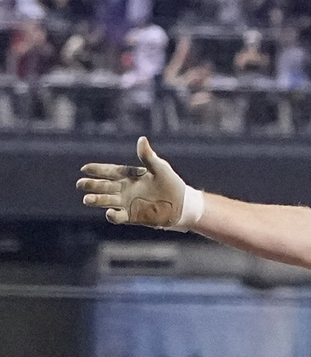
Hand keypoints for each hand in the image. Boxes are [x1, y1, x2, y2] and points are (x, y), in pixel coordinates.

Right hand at [76, 136, 196, 228]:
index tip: (84, 169)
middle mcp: (124, 189)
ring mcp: (127, 203)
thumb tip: (142, 140)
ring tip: (87, 199)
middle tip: (80, 184)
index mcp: (129, 176)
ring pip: (107, 201)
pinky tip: (109, 212)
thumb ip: (148, 157)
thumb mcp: (160, 168)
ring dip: (97, 200)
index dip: (97, 170)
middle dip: (91, 185)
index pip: (109, 171)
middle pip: (103, 186)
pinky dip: (113, 215)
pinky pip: (119, 216)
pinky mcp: (133, 216)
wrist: (183, 204)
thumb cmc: (171, 183)